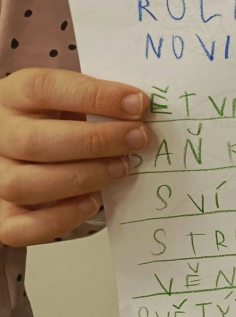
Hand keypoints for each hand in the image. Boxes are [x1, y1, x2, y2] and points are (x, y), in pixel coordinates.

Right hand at [0, 69, 149, 246]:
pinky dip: (60, 218)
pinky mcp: (3, 216)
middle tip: (137, 139)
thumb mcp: (74, 100)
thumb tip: (140, 108)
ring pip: (24, 185)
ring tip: (121, 169)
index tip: (138, 103)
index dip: (95, 95)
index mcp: (15, 96)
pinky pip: (19, 227)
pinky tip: (92, 202)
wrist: (38, 153)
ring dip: (83, 179)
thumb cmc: (62, 122)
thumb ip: (100, 103)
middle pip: (33, 141)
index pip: (45, 89)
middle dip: (96, 142)